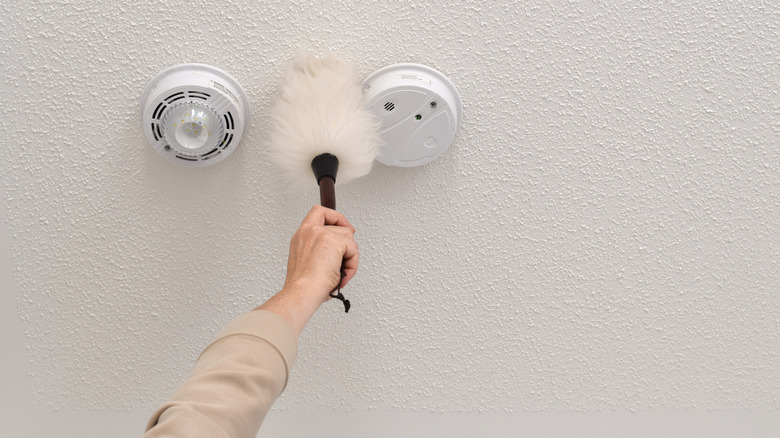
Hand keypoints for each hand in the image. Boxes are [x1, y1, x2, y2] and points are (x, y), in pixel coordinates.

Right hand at [257, 206, 358, 335]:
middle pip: (340, 226)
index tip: (343, 227)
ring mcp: (321, 234)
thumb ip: (322, 251)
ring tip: (340, 273)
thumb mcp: (309, 263)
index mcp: (301, 236)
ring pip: (349, 237)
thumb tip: (341, 252)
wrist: (303, 293)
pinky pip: (353, 249)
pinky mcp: (333, 241)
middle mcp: (309, 231)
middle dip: (347, 244)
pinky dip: (352, 264)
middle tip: (345, 259)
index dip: (335, 217)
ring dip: (350, 257)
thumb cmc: (304, 286)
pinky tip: (343, 275)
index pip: (319, 212)